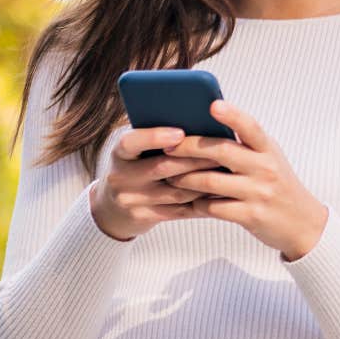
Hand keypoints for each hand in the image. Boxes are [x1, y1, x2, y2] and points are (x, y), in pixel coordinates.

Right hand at [89, 126, 219, 241]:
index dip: (155, 137)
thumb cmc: (135, 166)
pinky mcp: (144, 217)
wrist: (113, 207)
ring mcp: (131, 200)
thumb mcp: (136, 150)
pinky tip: (219, 193)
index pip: (131, 142)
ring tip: (226, 171)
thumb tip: (196, 121)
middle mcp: (120, 177)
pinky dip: (200, 201)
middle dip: (194, 159)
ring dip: (203, 182)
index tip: (180, 133)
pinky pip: (178, 210)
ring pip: (175, 191)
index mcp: (119, 153)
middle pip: (161, 168)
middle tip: (222, 150)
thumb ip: (156, 137)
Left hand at [163, 100, 328, 260]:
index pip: (251, 127)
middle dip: (189, 148)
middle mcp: (265, 168)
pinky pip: (214, 207)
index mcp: (268, 150)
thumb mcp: (269, 159)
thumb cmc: (278, 186)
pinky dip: (196, 203)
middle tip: (168, 146)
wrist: (303, 224)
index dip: (232, 115)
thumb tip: (207, 125)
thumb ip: (245, 145)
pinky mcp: (250, 216)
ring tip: (169, 175)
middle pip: (221, 151)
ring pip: (211, 181)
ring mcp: (258, 193)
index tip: (213, 105)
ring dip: (185, 178)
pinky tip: (187, 201)